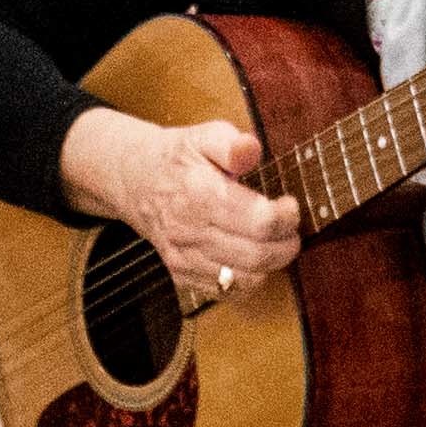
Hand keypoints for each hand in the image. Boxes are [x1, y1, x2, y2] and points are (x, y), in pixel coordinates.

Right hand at [63, 107, 300, 309]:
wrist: (134, 181)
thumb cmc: (177, 158)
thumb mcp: (204, 136)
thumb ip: (231, 143)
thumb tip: (251, 150)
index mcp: (199, 193)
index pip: (258, 220)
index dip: (286, 217)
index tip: (290, 205)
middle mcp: (189, 230)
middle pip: (257, 255)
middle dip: (286, 245)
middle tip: (291, 230)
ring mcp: (183, 257)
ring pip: (244, 279)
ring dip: (271, 265)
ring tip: (275, 243)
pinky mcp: (181, 274)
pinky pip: (226, 290)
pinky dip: (248, 280)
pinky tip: (251, 258)